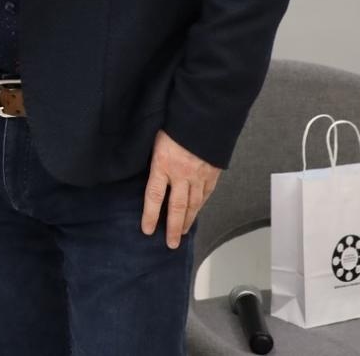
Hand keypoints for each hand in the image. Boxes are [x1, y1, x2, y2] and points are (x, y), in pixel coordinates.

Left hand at [141, 129, 220, 248]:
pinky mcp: (212, 173)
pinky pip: (206, 194)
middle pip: (177, 207)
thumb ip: (152, 158)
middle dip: (173, 227)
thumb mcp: (153, 138)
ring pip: (194, 204)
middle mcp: (182, 173)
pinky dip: (201, 205)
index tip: (147, 230)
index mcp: (163, 164)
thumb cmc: (173, 122)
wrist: (204, 114)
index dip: (150, 215)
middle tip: (171, 244)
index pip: (154, 196)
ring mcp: (199, 175)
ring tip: (183, 233)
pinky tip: (197, 212)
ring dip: (188, 220)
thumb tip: (146, 171)